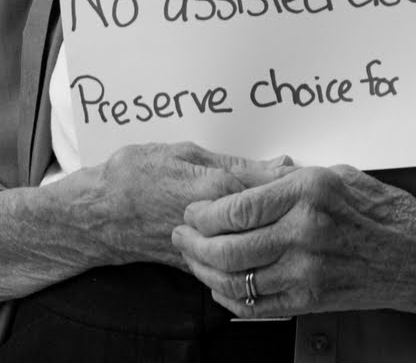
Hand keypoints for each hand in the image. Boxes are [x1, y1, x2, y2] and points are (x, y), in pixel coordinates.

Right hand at [62, 142, 292, 268]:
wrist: (99, 214)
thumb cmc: (136, 174)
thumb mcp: (184, 153)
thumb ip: (235, 163)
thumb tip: (281, 165)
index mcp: (219, 186)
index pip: (276, 186)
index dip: (299, 184)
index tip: (316, 180)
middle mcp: (218, 221)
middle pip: (271, 220)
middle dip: (291, 212)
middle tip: (309, 202)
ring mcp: (209, 246)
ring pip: (256, 244)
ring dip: (272, 234)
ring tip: (286, 223)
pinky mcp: (198, 263)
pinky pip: (234, 262)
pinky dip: (247, 251)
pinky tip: (256, 242)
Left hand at [171, 163, 415, 317]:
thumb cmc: (380, 212)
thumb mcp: (331, 175)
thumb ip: (281, 179)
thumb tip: (237, 176)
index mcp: (307, 193)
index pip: (235, 207)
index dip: (202, 213)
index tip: (190, 211)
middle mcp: (305, 232)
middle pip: (227, 246)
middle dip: (193, 242)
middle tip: (181, 234)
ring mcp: (308, 271)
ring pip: (236, 277)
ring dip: (205, 270)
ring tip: (194, 259)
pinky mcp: (312, 300)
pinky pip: (257, 305)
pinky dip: (230, 297)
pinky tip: (220, 286)